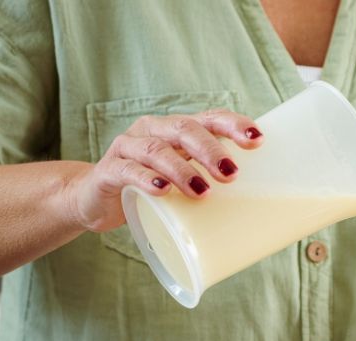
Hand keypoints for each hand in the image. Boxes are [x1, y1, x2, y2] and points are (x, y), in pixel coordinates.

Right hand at [65, 110, 263, 231]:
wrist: (94, 200)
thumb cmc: (151, 191)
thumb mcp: (183, 183)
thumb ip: (210, 184)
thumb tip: (261, 208)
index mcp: (176, 131)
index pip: (210, 118)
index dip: (233, 125)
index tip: (257, 140)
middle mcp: (153, 131)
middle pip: (185, 129)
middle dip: (211, 150)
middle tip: (231, 175)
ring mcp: (128, 148)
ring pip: (157, 150)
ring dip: (182, 170)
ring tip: (202, 191)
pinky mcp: (108, 171)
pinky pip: (128, 171)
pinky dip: (147, 179)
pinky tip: (162, 191)